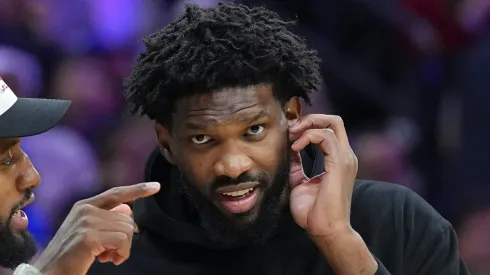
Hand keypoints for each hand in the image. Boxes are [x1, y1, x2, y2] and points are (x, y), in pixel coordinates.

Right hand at [34, 182, 160, 274]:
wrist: (47, 272)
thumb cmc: (71, 255)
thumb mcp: (88, 232)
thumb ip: (107, 219)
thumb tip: (128, 210)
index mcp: (85, 205)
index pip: (117, 193)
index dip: (138, 189)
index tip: (156, 186)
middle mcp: (86, 209)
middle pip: (128, 218)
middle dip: (125, 239)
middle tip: (110, 253)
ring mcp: (87, 221)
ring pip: (127, 230)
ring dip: (123, 248)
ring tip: (108, 257)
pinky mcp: (89, 236)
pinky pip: (122, 241)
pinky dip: (122, 254)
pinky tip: (109, 260)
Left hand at [288, 115, 357, 237]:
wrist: (325, 230)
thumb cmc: (313, 212)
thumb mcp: (300, 181)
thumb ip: (297, 164)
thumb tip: (290, 149)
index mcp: (338, 160)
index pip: (328, 129)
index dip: (308, 125)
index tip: (289, 134)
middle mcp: (345, 156)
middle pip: (334, 120)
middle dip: (310, 119)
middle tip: (291, 129)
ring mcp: (345, 159)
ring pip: (332, 122)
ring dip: (307, 125)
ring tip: (292, 136)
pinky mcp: (339, 163)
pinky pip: (326, 136)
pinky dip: (308, 136)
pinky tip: (296, 148)